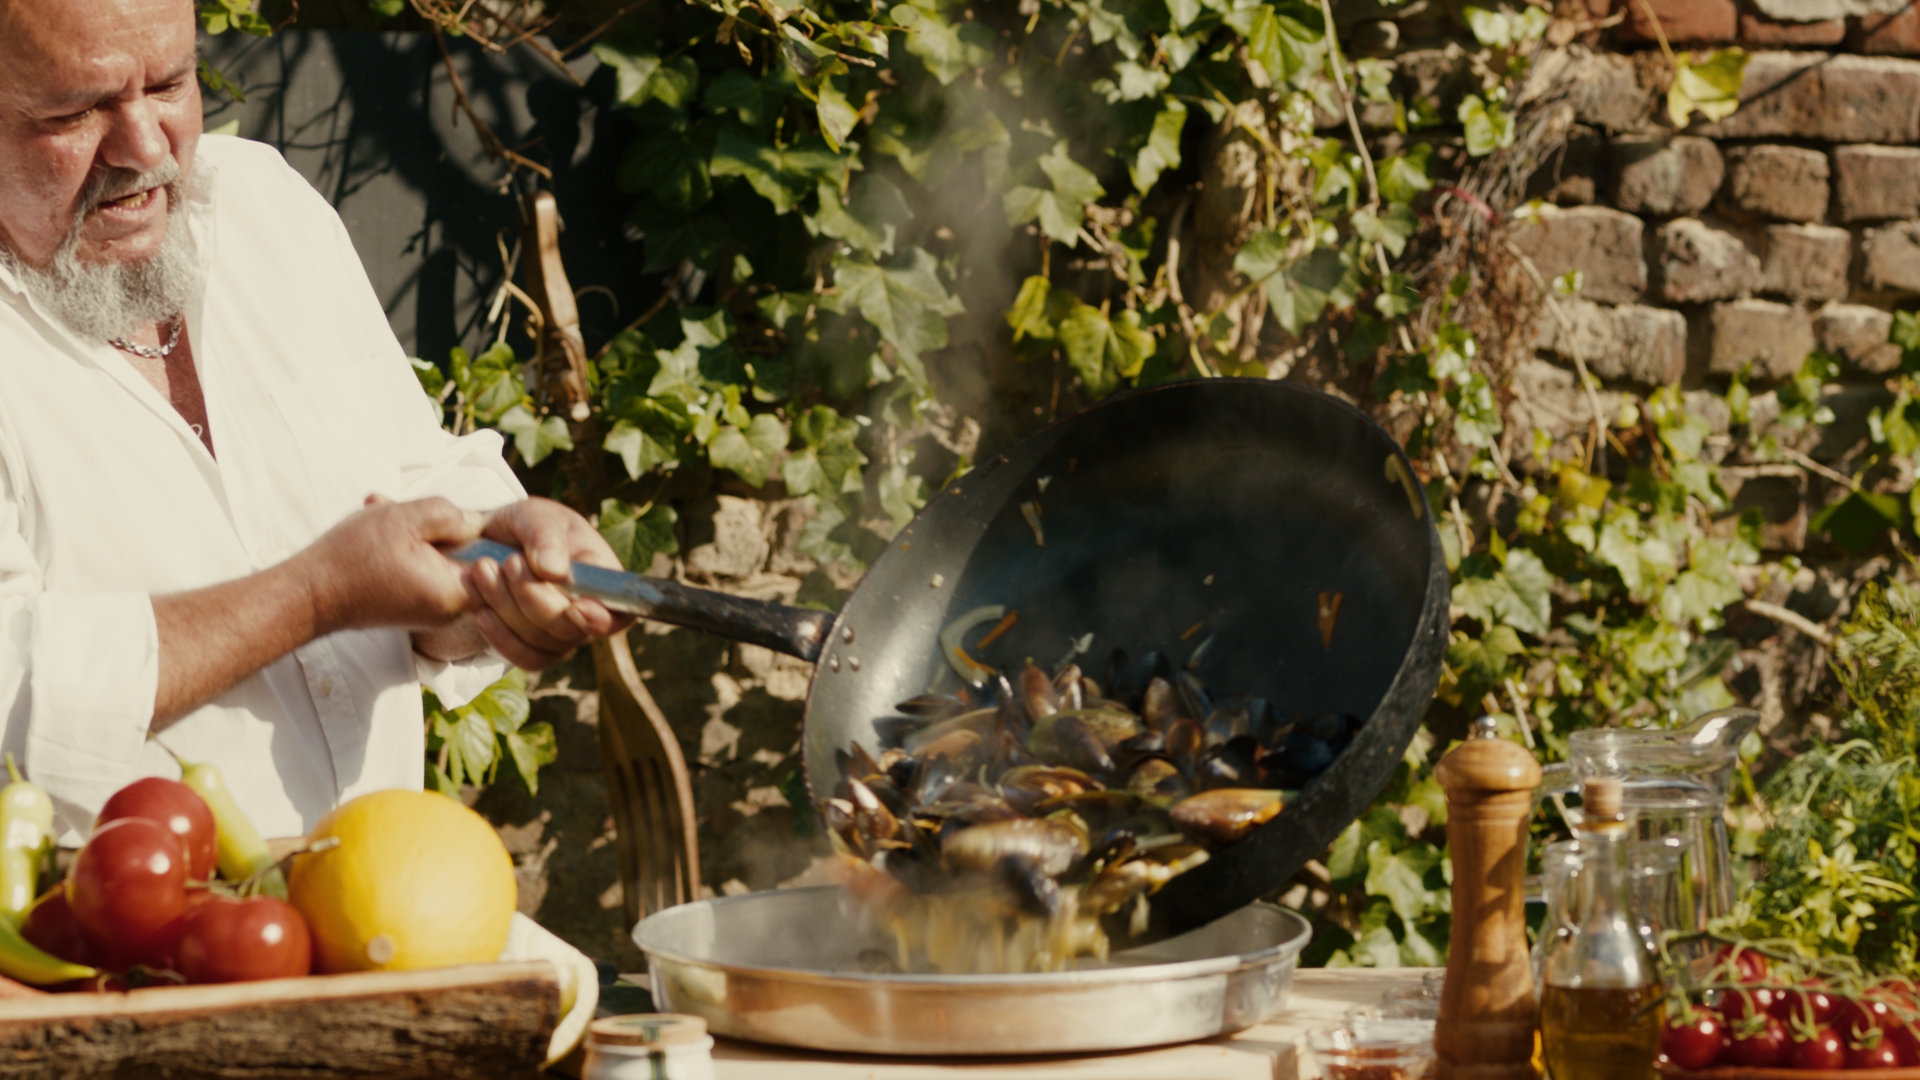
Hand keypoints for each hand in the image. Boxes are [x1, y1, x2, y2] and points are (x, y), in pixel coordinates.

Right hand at [296, 496, 479, 635]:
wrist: (309, 594)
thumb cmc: (353, 556)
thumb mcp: (406, 518)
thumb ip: (452, 516)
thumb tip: (480, 523)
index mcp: (457, 592)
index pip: (501, 567)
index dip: (491, 536)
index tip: (464, 518)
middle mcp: (450, 611)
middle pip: (473, 561)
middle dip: (449, 529)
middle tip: (417, 512)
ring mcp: (432, 612)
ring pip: (445, 562)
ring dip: (422, 535)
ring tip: (388, 512)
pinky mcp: (414, 608)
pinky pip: (427, 571)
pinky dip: (411, 550)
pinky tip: (383, 531)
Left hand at [466, 498, 634, 669]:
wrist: (490, 543)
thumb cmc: (526, 526)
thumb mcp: (536, 516)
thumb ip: (545, 536)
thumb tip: (554, 570)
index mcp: (603, 577)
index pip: (620, 611)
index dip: (602, 617)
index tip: (577, 607)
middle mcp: (589, 612)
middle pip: (570, 627)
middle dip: (533, 595)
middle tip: (508, 561)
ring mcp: (562, 634)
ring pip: (539, 639)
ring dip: (505, 606)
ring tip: (482, 569)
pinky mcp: (535, 648)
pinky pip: (522, 656)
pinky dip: (498, 635)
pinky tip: (481, 610)